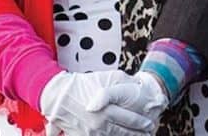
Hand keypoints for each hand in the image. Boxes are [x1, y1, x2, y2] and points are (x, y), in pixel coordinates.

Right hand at [40, 70, 156, 135]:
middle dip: (137, 133)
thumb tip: (137, 85)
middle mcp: (100, 124)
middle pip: (123, 131)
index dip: (141, 122)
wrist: (58, 94)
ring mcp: (91, 132)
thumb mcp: (107, 77)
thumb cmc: (82, 84)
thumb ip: (123, 83)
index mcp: (107, 109)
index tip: (149, 124)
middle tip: (147, 132)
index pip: (130, 119)